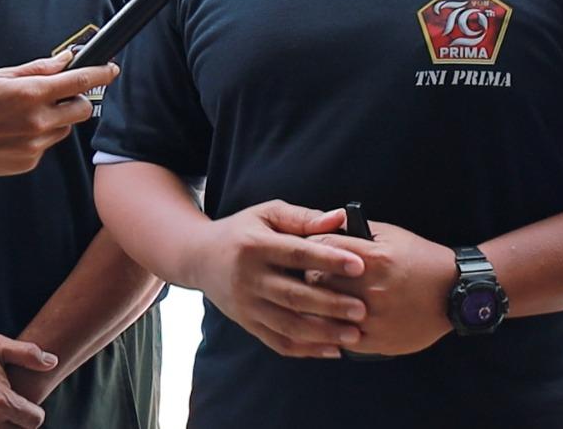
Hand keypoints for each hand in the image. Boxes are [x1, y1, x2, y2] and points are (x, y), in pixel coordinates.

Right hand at [0, 52, 119, 177]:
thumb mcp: (0, 77)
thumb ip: (38, 69)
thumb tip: (66, 60)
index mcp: (31, 94)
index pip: (82, 82)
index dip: (102, 72)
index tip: (112, 68)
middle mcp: (38, 121)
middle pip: (83, 109)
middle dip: (77, 100)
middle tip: (59, 95)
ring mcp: (35, 145)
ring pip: (64, 129)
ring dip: (56, 120)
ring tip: (22, 116)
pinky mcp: (28, 162)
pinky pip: (46, 145)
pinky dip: (37, 137)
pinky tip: (11, 134)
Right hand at [189, 200, 367, 358]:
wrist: (200, 258)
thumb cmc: (243, 231)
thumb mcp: (268, 214)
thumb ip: (304, 217)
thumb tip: (341, 217)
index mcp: (255, 246)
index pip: (296, 254)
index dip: (328, 259)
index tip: (359, 265)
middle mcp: (248, 278)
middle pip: (293, 295)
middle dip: (330, 305)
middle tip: (362, 309)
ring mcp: (246, 305)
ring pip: (287, 324)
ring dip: (322, 333)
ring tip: (353, 335)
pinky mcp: (247, 323)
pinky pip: (277, 341)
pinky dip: (306, 349)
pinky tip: (332, 349)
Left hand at [310, 221, 454, 356]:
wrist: (455, 293)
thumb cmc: (421, 259)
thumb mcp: (392, 235)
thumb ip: (357, 231)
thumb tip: (324, 226)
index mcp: (376, 258)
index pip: (322, 248)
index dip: (310, 247)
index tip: (307, 249)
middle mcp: (372, 288)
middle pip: (317, 281)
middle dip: (311, 276)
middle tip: (311, 274)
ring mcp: (374, 317)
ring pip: (323, 311)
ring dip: (317, 304)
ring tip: (320, 297)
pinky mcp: (376, 340)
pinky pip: (339, 336)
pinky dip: (331, 327)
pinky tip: (333, 318)